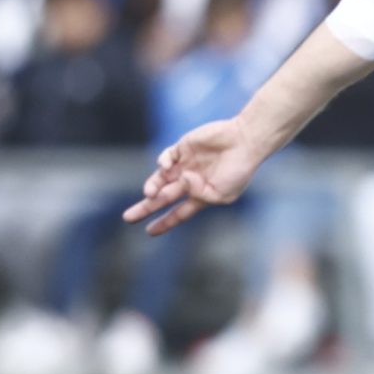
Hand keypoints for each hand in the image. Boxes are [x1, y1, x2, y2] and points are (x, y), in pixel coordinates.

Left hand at [122, 118, 267, 235]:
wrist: (245, 141)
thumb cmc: (239, 170)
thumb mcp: (222, 194)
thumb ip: (198, 194)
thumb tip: (180, 182)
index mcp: (202, 194)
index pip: (179, 212)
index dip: (165, 222)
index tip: (149, 232)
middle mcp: (190, 180)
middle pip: (162, 197)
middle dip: (146, 208)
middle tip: (128, 218)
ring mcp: (186, 164)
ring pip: (160, 179)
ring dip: (152, 187)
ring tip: (150, 194)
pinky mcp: (183, 147)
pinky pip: (165, 158)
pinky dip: (162, 163)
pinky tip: (166, 167)